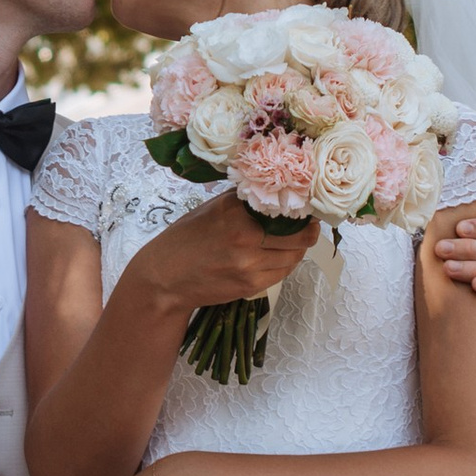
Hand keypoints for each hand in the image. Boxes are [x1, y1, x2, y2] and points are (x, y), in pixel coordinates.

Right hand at [127, 190, 319, 319]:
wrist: (164, 278)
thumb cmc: (185, 240)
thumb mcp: (211, 208)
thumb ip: (241, 200)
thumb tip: (273, 190)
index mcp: (234, 209)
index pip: (283, 204)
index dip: (301, 206)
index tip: (307, 204)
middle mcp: (246, 234)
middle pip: (298, 233)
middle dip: (308, 229)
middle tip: (310, 224)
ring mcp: (250, 262)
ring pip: (294, 255)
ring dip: (300, 248)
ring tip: (297, 240)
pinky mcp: (251, 285)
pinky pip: (282, 272)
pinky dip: (287, 263)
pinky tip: (282, 256)